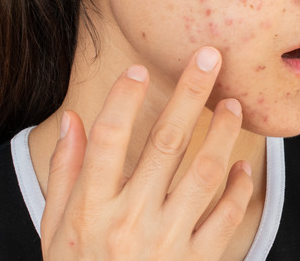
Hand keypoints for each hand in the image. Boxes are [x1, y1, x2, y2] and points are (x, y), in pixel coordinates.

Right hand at [40, 47, 253, 259]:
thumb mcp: (56, 230)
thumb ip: (66, 175)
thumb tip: (74, 121)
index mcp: (92, 209)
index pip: (109, 138)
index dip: (124, 99)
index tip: (138, 70)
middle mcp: (131, 220)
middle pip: (165, 142)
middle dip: (190, 94)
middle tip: (209, 58)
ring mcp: (168, 242)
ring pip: (204, 173)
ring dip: (222, 135)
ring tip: (233, 106)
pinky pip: (226, 219)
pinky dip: (239, 191)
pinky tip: (243, 168)